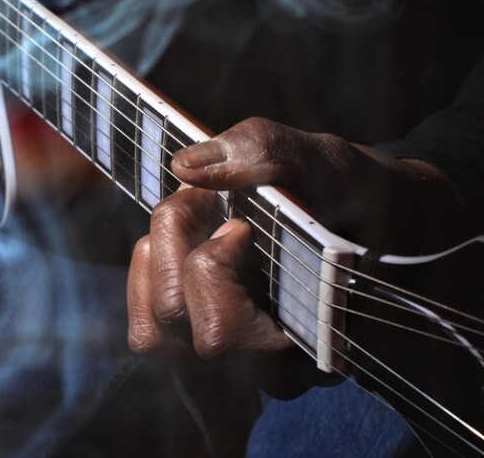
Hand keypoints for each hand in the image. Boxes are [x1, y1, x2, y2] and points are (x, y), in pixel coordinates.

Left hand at [127, 117, 466, 390]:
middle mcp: (263, 369)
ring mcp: (228, 363)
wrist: (377, 229)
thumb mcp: (334, 165)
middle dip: (176, 241)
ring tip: (193, 219)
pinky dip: (148, 270)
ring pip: (149, 331)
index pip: (222, 331)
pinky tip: (182, 239)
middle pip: (174, 322)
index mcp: (306, 343)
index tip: (239, 222)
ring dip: (155, 259)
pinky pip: (145, 325)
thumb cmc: (362, 202)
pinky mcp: (201, 345)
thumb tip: (186, 165)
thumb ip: (269, 156)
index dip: (212, 265)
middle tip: (206, 199)